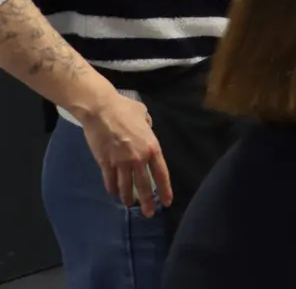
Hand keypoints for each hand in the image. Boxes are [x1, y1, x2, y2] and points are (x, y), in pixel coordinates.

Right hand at [77, 93, 172, 216]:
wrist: (101, 109)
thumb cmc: (124, 109)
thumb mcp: (144, 115)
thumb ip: (148, 126)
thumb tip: (147, 129)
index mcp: (152, 147)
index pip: (161, 174)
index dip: (164, 189)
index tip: (167, 202)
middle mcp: (138, 158)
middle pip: (144, 185)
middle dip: (147, 201)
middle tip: (149, 214)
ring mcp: (120, 162)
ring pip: (126, 186)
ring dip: (128, 198)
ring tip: (131, 206)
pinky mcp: (105, 162)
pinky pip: (110, 180)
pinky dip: (113, 189)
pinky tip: (115, 194)